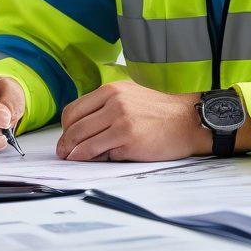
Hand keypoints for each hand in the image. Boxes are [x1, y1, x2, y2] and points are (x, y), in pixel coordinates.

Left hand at [56, 82, 211, 161]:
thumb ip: (106, 108)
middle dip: (65, 143)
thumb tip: (83, 130)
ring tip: (71, 159)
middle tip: (63, 153)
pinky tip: (88, 160)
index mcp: (111, 90)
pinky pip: (98, 151)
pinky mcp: (128, 138)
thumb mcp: (129, 98)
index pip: (74, 109)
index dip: (65, 127)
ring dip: (73, 153)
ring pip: (83, 140)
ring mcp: (120, 120)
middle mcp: (113, 102)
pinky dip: (88, 158)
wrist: (186, 121)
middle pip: (75, 126)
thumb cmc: (159, 112)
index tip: (66, 137)